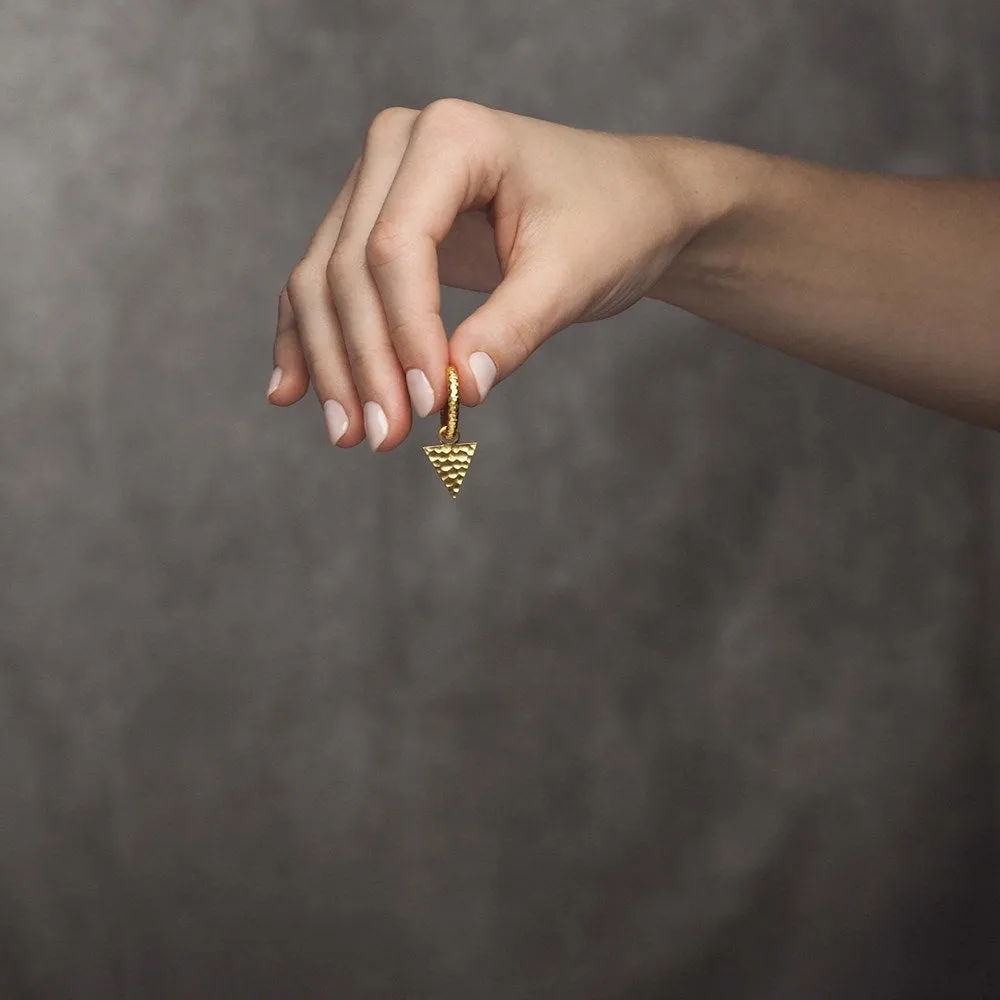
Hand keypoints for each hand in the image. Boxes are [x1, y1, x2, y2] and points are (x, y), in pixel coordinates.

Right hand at [268, 98, 715, 450]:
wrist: (628, 202)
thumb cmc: (610, 224)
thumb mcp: (573, 276)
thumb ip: (512, 329)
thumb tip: (454, 391)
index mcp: (452, 136)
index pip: (397, 246)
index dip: (404, 333)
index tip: (426, 405)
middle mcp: (397, 147)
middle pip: (348, 266)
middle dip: (362, 361)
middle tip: (381, 438)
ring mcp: (377, 181)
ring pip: (324, 280)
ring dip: (331, 363)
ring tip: (348, 435)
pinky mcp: (374, 221)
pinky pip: (326, 281)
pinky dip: (312, 338)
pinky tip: (294, 391)